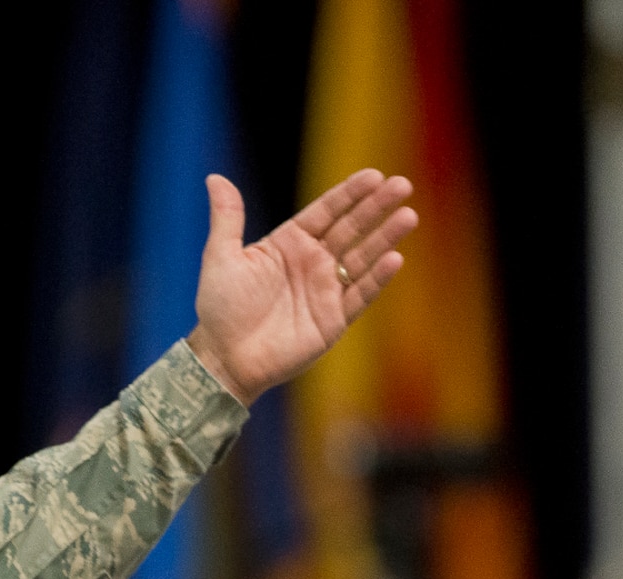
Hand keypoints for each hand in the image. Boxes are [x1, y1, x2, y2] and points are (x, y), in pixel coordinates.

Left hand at [185, 170, 416, 404]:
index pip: (325, 212)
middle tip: (402, 185)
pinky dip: (377, 278)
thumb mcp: (221, 257)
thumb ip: (227, 218)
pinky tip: (395, 258)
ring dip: (385, 237)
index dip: (349, 194)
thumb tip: (215, 177)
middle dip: (376, 207)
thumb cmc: (219, 308)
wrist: (224, 358)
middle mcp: (311, 263)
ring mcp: (325, 290)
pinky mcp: (334, 319)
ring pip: (362, 258)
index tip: (373, 175)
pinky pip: (360, 294)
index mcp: (288, 244)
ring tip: (408, 216)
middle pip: (351, 228)